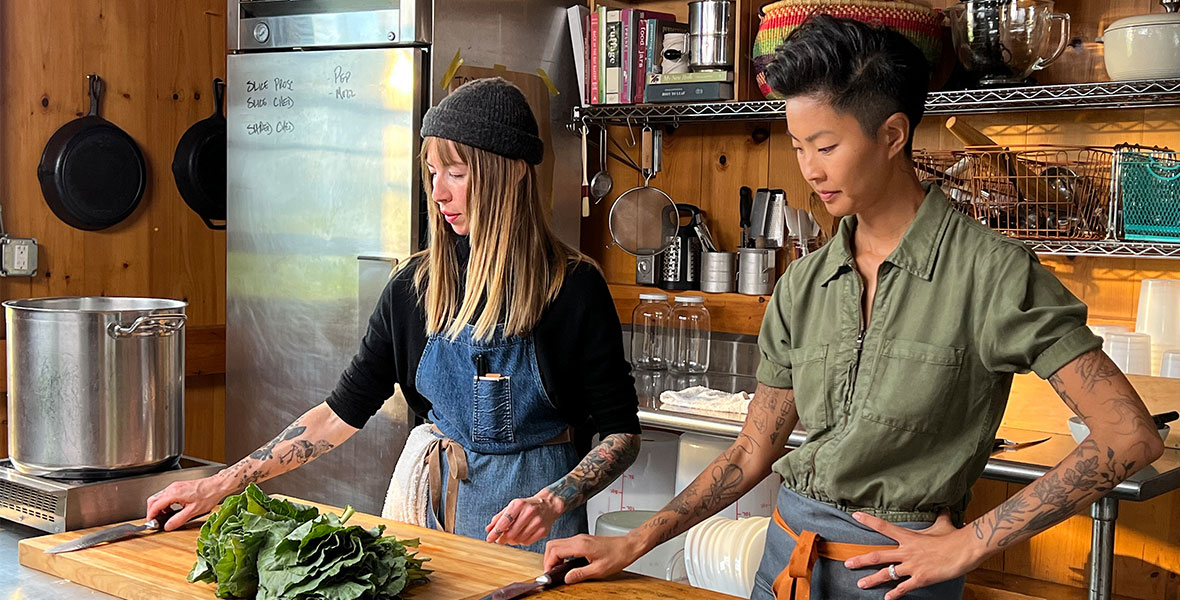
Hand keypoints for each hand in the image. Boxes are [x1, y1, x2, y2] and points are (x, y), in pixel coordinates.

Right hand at [145, 475, 233, 531]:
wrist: (217, 485)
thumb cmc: (208, 495)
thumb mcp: (193, 511)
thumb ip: (178, 520)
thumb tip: (168, 526)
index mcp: (174, 493)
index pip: (155, 505)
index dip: (151, 515)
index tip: (151, 523)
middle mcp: (173, 488)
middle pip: (154, 500)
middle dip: (152, 511)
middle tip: (156, 520)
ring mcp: (176, 486)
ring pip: (160, 497)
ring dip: (159, 507)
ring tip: (166, 516)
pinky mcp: (180, 486)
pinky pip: (167, 495)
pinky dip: (165, 503)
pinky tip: (173, 509)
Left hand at [484, 489, 564, 545]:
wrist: (548, 505)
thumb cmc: (527, 506)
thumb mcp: (512, 507)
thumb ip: (499, 518)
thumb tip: (488, 529)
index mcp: (519, 504)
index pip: (504, 522)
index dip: (495, 533)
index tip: (489, 539)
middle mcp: (529, 512)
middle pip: (510, 533)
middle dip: (502, 539)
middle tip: (500, 540)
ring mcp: (537, 522)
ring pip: (518, 539)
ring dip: (511, 541)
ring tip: (511, 536)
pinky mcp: (543, 531)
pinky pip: (527, 542)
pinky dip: (521, 541)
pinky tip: (521, 535)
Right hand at [543, 533, 644, 584]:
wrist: (628, 546)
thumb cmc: (617, 556)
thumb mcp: (599, 570)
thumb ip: (580, 574)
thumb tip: (567, 579)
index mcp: (580, 545)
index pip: (555, 551)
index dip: (548, 563)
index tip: (549, 573)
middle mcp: (578, 539)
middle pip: (552, 545)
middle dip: (548, 559)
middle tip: (551, 572)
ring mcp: (580, 538)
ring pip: (558, 543)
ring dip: (554, 556)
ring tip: (557, 569)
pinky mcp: (583, 540)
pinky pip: (565, 544)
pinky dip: (560, 553)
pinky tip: (565, 563)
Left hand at [843, 510, 985, 599]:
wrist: (964, 550)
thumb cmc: (954, 536)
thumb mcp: (943, 523)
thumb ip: (940, 515)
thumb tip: (944, 506)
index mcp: (908, 537)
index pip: (884, 526)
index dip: (868, 520)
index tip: (855, 515)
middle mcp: (906, 552)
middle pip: (878, 556)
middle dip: (861, 560)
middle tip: (847, 563)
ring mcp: (912, 566)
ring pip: (886, 574)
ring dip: (872, 580)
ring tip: (860, 584)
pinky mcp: (920, 578)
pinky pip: (904, 588)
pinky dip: (895, 594)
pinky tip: (887, 598)